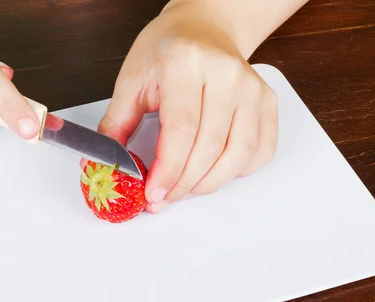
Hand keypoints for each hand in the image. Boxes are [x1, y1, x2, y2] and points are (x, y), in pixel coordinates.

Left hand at [98, 0, 279, 212]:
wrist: (204, 30)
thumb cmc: (167, 52)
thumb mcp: (132, 79)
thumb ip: (117, 123)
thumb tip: (108, 164)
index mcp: (186, 63)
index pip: (181, 129)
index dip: (168, 169)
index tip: (153, 194)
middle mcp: (225, 74)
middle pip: (210, 147)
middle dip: (184, 184)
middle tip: (163, 198)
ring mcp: (252, 89)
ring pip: (238, 155)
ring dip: (208, 184)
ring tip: (184, 189)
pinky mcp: (267, 102)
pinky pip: (260, 151)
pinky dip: (236, 172)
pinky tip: (213, 172)